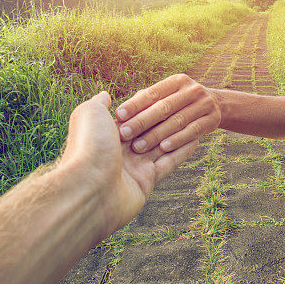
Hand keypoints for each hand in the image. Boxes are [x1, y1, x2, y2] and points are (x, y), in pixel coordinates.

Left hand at [60, 91, 197, 234]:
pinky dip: (182, 151)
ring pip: (160, 145)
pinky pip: (169, 163)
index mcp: (107, 133)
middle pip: (148, 130)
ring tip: (194, 118)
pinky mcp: (147, 182)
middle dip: (163, 119)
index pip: (132, 116)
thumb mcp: (90, 113)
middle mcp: (120, 150)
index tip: (163, 95)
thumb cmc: (88, 146)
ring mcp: (134, 166)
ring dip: (176, 132)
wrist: (89, 188)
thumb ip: (100, 103)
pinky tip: (196, 138)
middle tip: (183, 106)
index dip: (146, 106)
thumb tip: (106, 94)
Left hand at [115, 74, 220, 153]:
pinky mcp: (212, 120)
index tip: (118, 115)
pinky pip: (193, 132)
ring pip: (177, 121)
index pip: (152, 93)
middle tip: (124, 134)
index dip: (135, 104)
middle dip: (142, 121)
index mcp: (177, 81)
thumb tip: (115, 106)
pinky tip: (163, 148)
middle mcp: (192, 90)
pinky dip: (178, 140)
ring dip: (157, 135)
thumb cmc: (179, 103)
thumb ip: (144, 100)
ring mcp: (204, 105)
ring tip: (139, 146)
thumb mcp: (165, 95)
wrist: (216, 106)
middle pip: (164, 107)